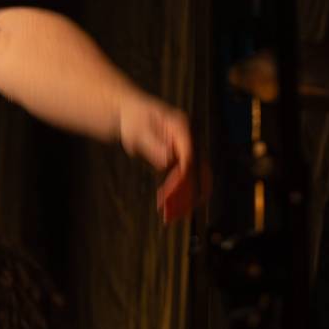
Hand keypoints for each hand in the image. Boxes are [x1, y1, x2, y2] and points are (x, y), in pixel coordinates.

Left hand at [116, 97, 195, 222]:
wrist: (130, 114)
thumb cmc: (133, 118)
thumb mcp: (138, 131)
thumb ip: (153, 145)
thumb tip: (168, 159)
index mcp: (181, 127)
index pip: (189, 153)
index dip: (185, 173)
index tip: (176, 191)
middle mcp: (187, 138)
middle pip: (198, 166)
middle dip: (193, 189)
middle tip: (184, 209)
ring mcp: (185, 148)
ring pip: (193, 175)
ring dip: (185, 196)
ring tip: (173, 214)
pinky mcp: (178, 158)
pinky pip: (182, 178)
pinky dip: (176, 193)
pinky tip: (167, 206)